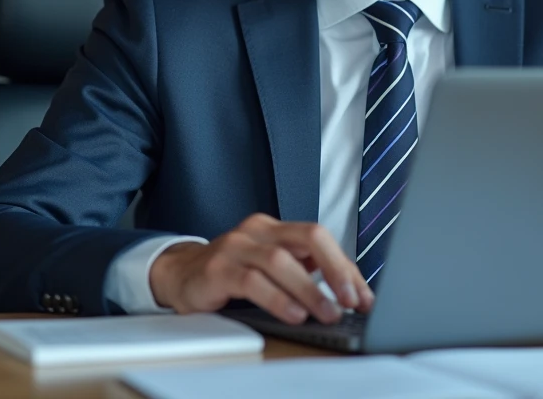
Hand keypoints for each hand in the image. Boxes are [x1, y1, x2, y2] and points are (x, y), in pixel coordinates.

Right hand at [149, 213, 374, 324]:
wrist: (179, 275)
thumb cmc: (232, 273)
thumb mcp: (271, 268)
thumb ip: (305, 272)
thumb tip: (350, 292)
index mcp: (275, 228)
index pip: (320, 238)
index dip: (345, 267)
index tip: (363, 297)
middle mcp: (257, 230)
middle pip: (308, 237)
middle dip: (336, 269)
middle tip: (352, 300)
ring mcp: (235, 246)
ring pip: (281, 261)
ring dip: (310, 290)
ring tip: (328, 314)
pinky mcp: (217, 269)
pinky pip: (252, 281)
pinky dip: (278, 299)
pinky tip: (293, 315)